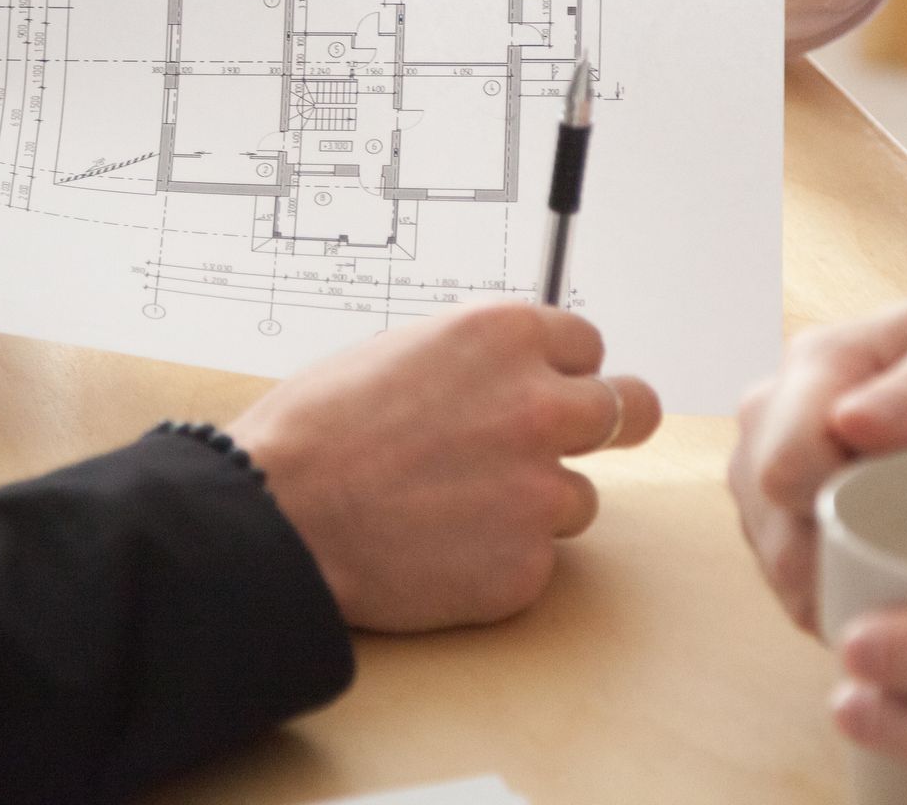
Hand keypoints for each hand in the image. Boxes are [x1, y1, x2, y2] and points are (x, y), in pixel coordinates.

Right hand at [229, 303, 662, 632]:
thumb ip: (476, 362)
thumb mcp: (401, 352)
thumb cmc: (314, 431)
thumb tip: (507, 375)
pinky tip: (438, 552)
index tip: (548, 387)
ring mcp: (540, 491)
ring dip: (535, 504)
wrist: (275, 516)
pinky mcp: (525, 566)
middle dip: (607, 423)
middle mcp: (540, 408)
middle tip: (578, 441)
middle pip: (630, 409)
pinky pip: (536, 561)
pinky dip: (498, 560)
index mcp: (506, 339)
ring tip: (455, 511)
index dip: (563, 370)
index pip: (588, 345)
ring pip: (579, 497)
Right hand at [729, 299, 906, 633]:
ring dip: (854, 591)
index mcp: (814, 365)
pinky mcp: (782, 527)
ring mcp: (766, 477)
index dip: (851, 514)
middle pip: (778, 531)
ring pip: (783, 573)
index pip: (786, 467)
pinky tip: (906, 591)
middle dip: (856, 564)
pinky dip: (853, 607)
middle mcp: (770, 420)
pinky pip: (799, 594)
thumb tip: (850, 424)